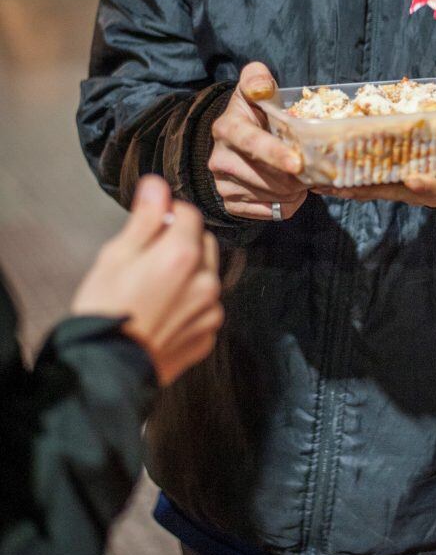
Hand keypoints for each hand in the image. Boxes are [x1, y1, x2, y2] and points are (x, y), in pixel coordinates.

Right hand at [71, 176, 223, 385]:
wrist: (106, 368)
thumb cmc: (105, 309)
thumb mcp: (116, 256)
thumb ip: (145, 218)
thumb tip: (158, 186)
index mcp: (182, 254)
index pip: (190, 213)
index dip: (169, 215)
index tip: (151, 227)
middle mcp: (206, 281)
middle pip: (204, 243)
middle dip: (183, 243)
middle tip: (149, 260)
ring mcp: (210, 311)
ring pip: (207, 276)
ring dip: (189, 275)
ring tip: (154, 291)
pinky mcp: (208, 336)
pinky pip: (205, 308)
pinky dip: (190, 305)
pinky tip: (162, 313)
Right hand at [209, 62, 307, 220]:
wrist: (236, 137)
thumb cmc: (254, 110)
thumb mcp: (253, 86)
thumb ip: (257, 78)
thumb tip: (261, 85)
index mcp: (226, 128)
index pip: (251, 143)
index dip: (274, 154)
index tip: (297, 163)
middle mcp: (219, 158)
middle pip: (268, 176)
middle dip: (297, 175)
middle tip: (316, 166)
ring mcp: (222, 184)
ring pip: (273, 195)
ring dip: (296, 188)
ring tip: (301, 174)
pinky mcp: (231, 204)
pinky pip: (272, 212)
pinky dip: (288, 203)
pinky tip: (289, 188)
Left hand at [313, 128, 435, 207]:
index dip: (426, 186)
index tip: (415, 179)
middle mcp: (419, 189)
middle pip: (389, 191)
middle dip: (363, 189)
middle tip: (336, 185)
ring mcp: (402, 185)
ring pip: (372, 187)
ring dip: (346, 185)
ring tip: (318, 180)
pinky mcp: (391, 177)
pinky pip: (367, 178)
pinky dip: (346, 177)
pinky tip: (324, 173)